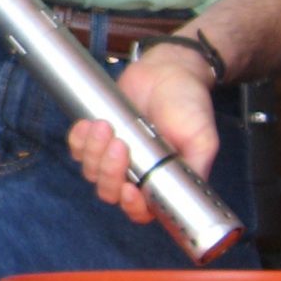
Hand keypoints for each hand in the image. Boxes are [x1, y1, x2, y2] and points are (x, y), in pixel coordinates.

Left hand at [65, 47, 222, 225]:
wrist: (169, 69)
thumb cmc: (188, 103)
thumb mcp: (203, 138)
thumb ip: (196, 168)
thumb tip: (192, 196)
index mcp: (160, 180)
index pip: (141, 211)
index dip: (131, 207)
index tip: (130, 190)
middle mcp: (136, 173)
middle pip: (110, 192)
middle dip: (109, 172)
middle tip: (119, 145)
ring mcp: (114, 156)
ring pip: (91, 172)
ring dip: (94, 152)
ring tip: (106, 125)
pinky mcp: (98, 137)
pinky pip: (78, 149)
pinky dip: (79, 140)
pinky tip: (89, 124)